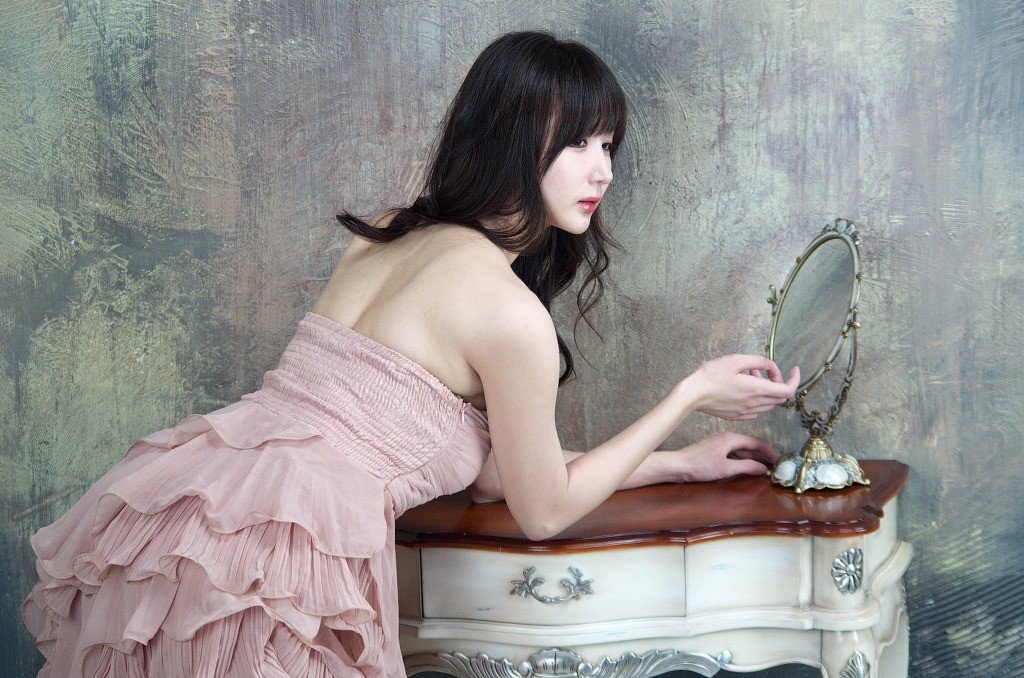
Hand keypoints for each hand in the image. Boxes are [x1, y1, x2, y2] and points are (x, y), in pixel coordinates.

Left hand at [667, 431, 780, 481]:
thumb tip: (763, 469)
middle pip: (750, 445)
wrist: (677, 466)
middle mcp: (727, 437)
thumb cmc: (699, 466)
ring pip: (742, 450)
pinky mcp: (714, 450)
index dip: (769, 452)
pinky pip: (734, 453)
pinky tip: (748, 467)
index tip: (779, 460)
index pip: (756, 443)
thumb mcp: (726, 468)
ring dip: (754, 458)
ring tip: (765, 468)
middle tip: (776, 465)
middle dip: (763, 455)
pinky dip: (743, 460)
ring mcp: (720, 443)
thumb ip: (746, 467)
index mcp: (731, 438)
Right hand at [681, 354, 798, 420]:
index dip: (795, 379)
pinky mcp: (736, 416)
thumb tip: (770, 366)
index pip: (788, 390)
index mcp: (756, 389)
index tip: (794, 370)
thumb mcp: (735, 359)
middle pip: (780, 397)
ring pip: (768, 404)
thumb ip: (758, 361)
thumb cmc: (710, 376)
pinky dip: (757, 398)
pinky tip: (743, 388)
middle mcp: (754, 403)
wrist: (692, 395)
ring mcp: (745, 412)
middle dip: (778, 382)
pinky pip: (756, 409)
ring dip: (767, 390)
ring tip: (751, 375)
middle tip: (763, 369)